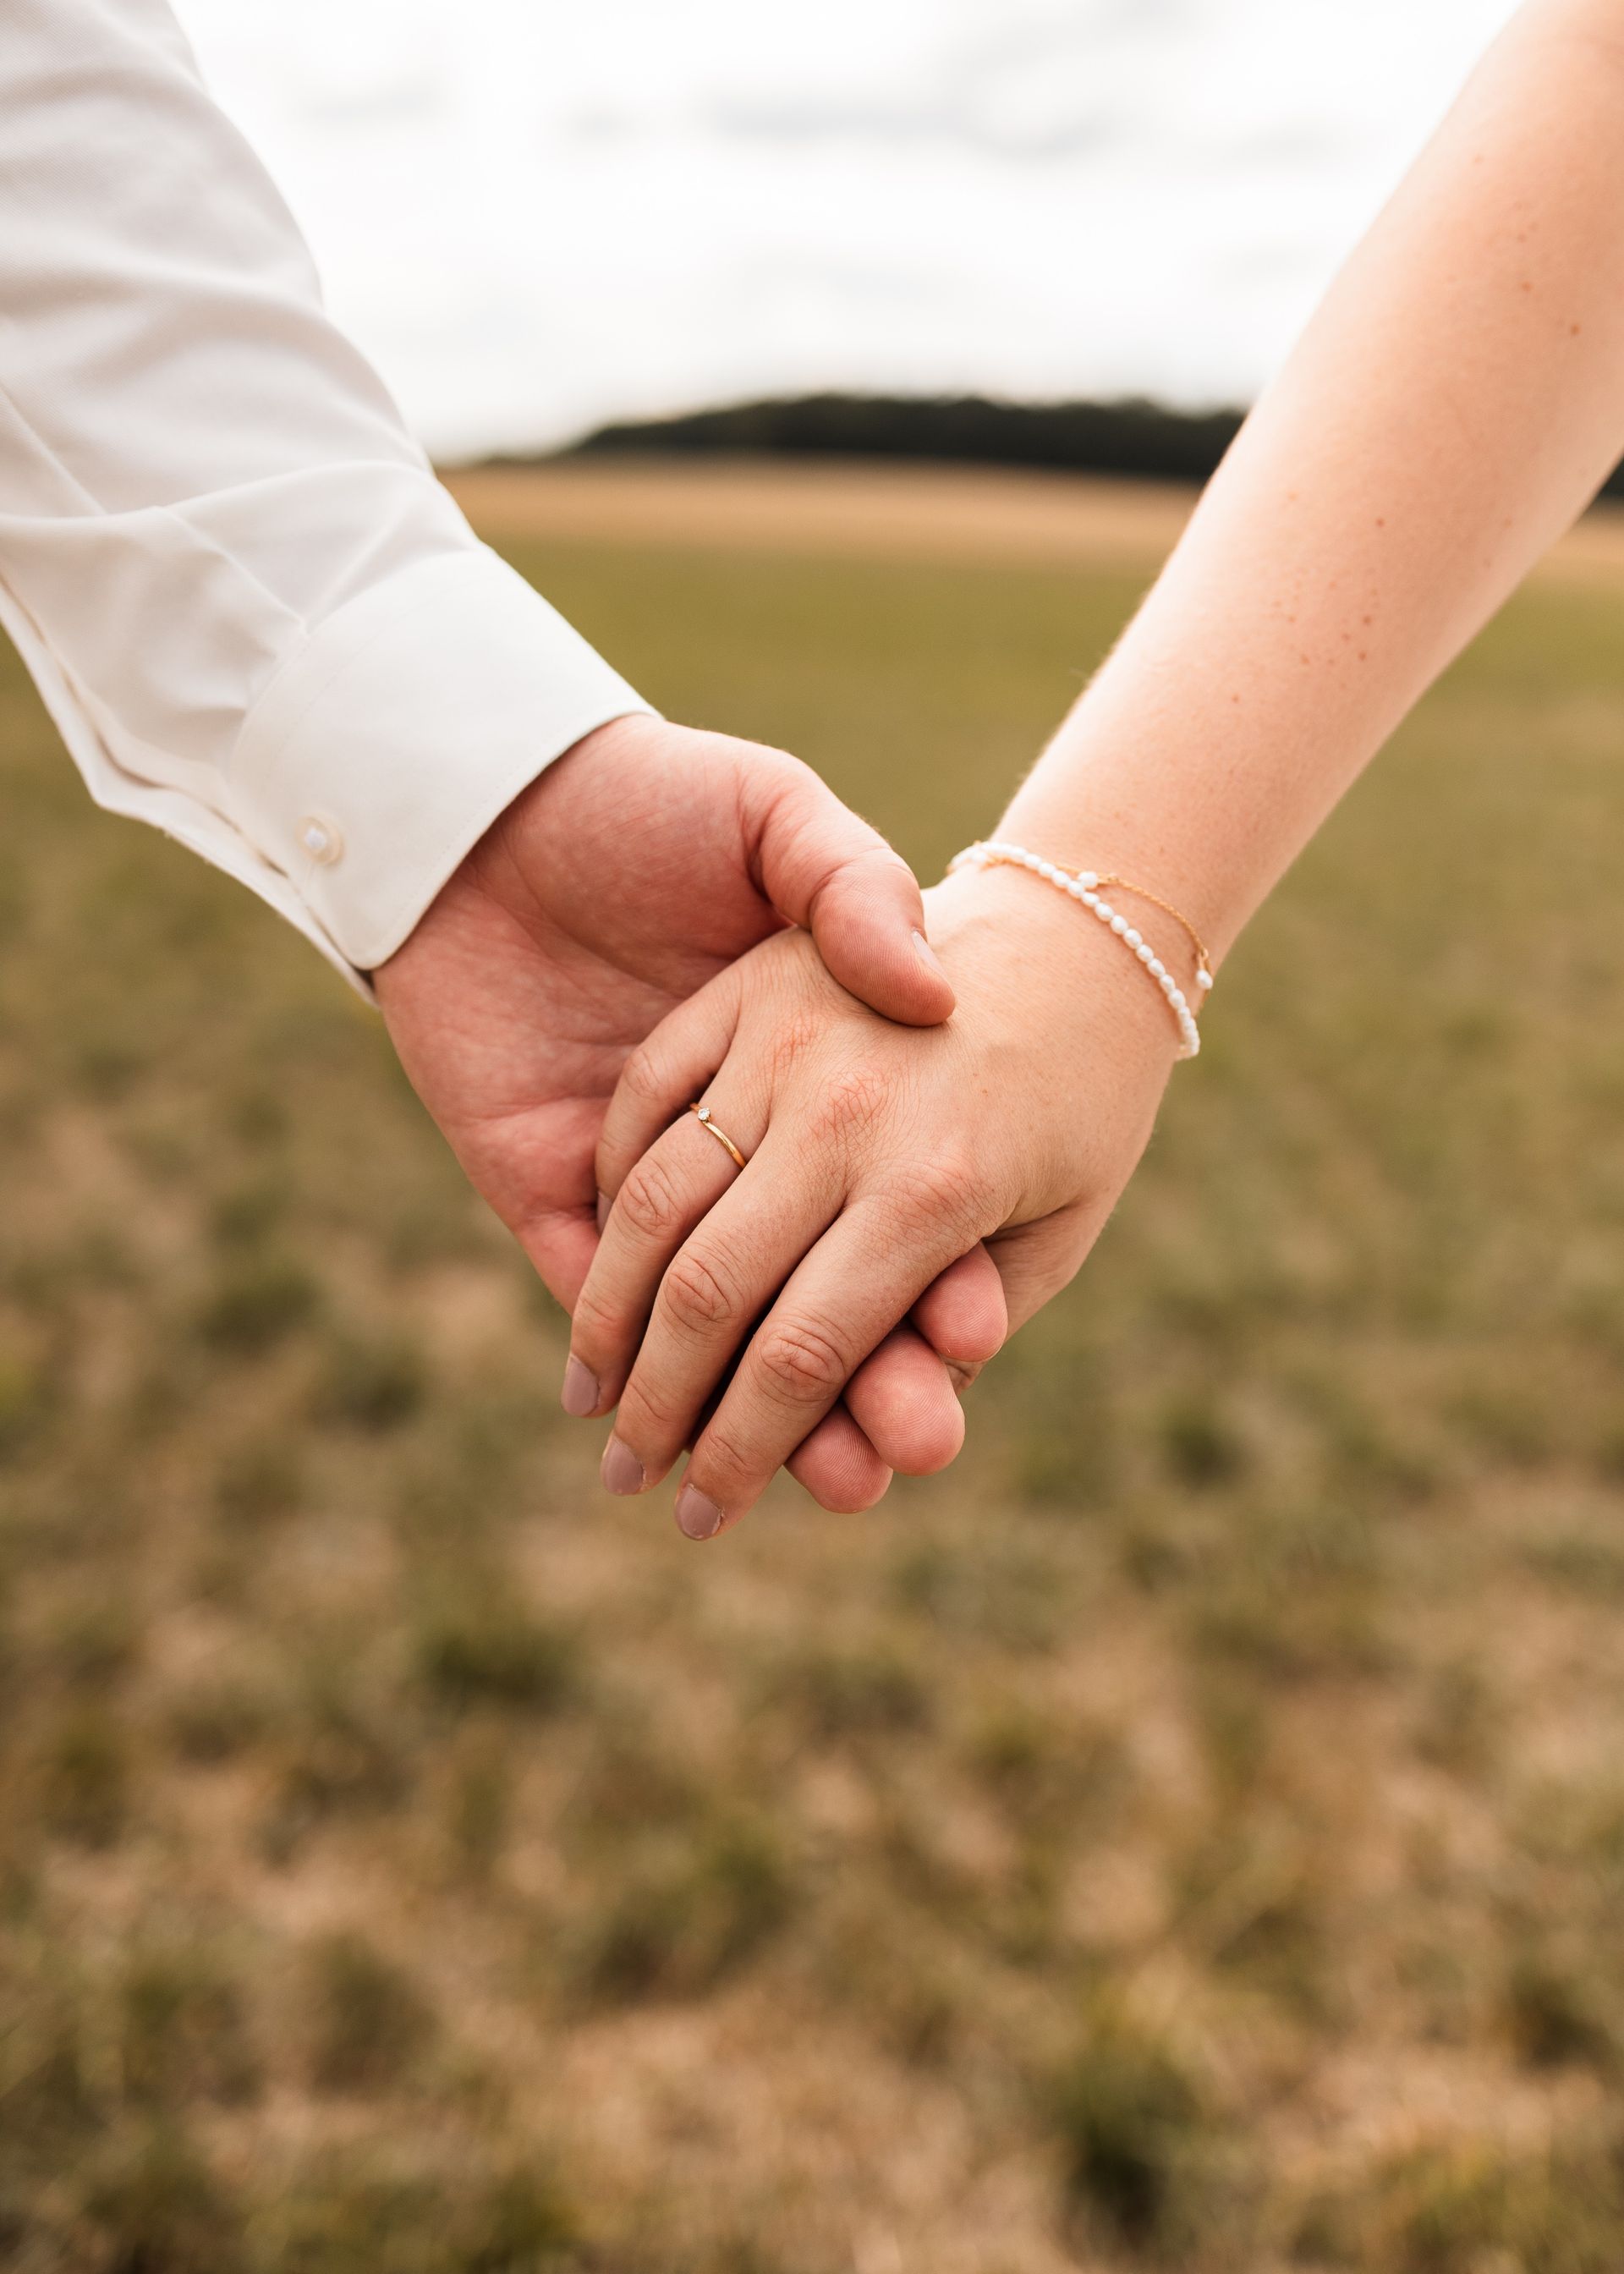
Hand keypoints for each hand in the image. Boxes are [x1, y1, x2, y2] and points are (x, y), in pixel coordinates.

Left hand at [373, 714, 1006, 1511]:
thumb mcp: (776, 818)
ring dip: (783, 1413)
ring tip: (848, 1480)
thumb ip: (850, 886)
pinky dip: (647, 1370)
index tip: (979, 1339)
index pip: (892, 1209)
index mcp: (814, 1077)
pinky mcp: (541, 1188)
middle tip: (925, 1450)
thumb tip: (925, 990)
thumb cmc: (653, 794)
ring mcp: (643, 1179)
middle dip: (872, 1381)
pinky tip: (718, 1438)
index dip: (937, 1278)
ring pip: (723, 1326)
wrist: (485, 796)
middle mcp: (742, 1144)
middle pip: (818, 1292)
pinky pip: (597, 1300)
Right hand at [571, 858, 1180, 1535]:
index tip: (710, 1514)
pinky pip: (649, 1098)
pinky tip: (598, 1264)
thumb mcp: (1053, 1236)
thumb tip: (879, 1448)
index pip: (804, 1355)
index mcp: (938, 1188)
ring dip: (607, 1316)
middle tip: (627, 1482)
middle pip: (710, 1292)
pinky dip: (610, 1187)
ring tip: (589, 1400)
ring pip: (656, 1200)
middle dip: (659, 1408)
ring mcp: (790, 1040)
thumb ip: (952, 1334)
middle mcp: (850, 1113)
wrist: (1083, 932)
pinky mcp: (750, 987)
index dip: (745, 1452)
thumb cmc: (1084, 1109)